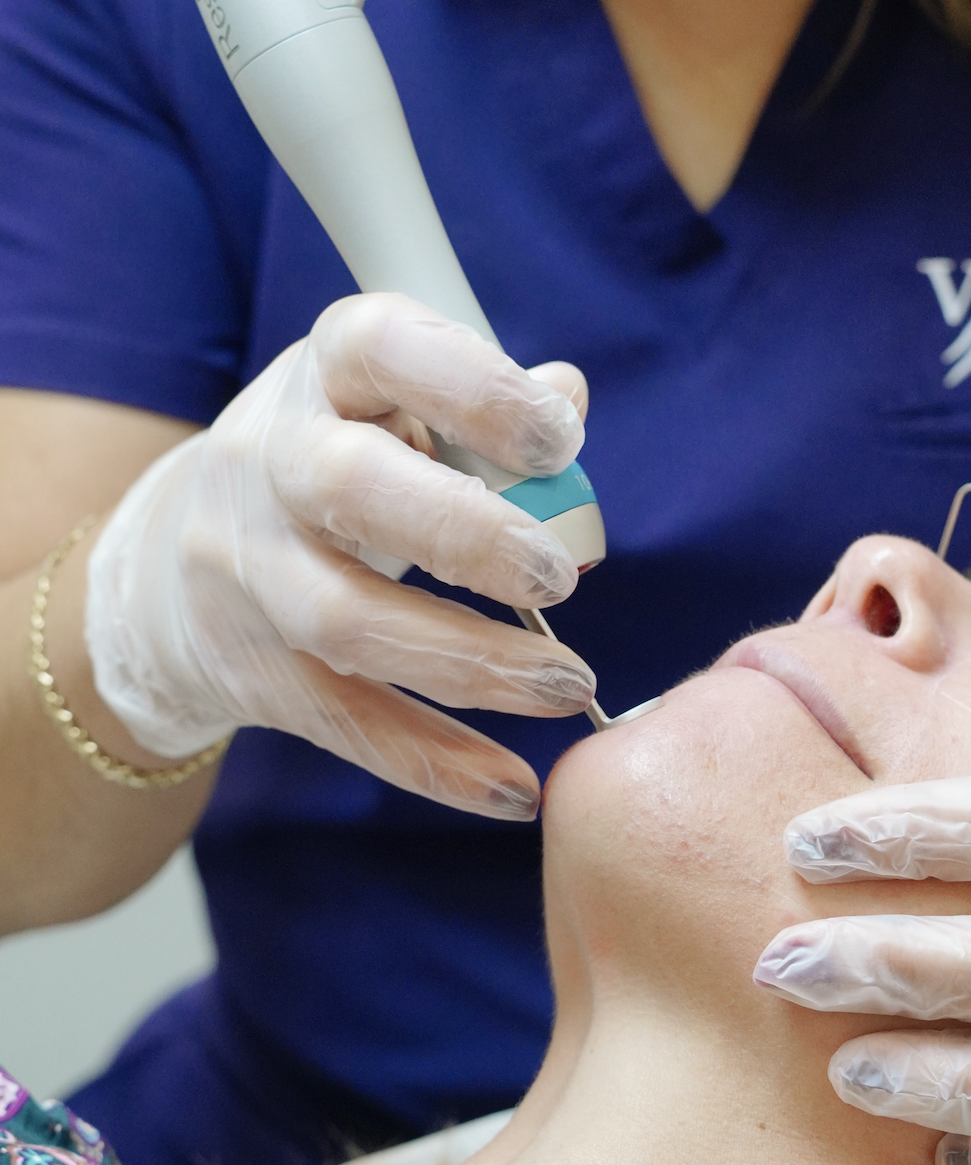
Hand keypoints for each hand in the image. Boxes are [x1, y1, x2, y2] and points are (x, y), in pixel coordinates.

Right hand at [86, 293, 595, 817]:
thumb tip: (567, 396)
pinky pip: (348, 723)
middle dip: (467, 534)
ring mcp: (249, 573)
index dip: (472, 387)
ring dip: (472, 662)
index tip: (558, 436)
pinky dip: (435, 764)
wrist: (178, 562)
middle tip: (557, 576)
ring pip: (349, 622)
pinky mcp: (254, 671)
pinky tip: (513, 788)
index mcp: (324, 377)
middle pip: (352, 488)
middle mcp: (269, 463)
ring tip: (568, 684)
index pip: (381, 347)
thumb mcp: (389, 409)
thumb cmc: (334, 468)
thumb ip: (479, 408)